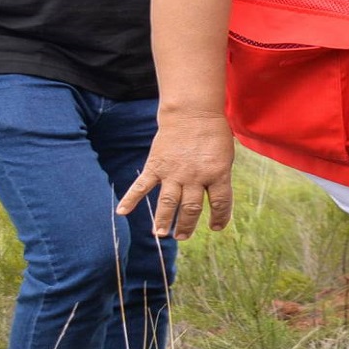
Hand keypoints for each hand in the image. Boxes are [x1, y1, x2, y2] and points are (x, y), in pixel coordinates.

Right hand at [116, 110, 236, 238]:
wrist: (192, 112)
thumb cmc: (212, 134)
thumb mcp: (225, 156)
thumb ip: (220, 179)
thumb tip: (216, 202)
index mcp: (217, 173)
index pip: (221, 203)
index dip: (220, 218)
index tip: (216, 227)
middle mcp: (195, 176)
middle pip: (191, 208)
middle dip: (187, 226)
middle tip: (182, 236)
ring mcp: (174, 172)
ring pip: (168, 203)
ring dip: (164, 221)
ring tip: (161, 234)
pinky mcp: (156, 165)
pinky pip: (142, 185)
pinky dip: (131, 199)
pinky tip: (122, 212)